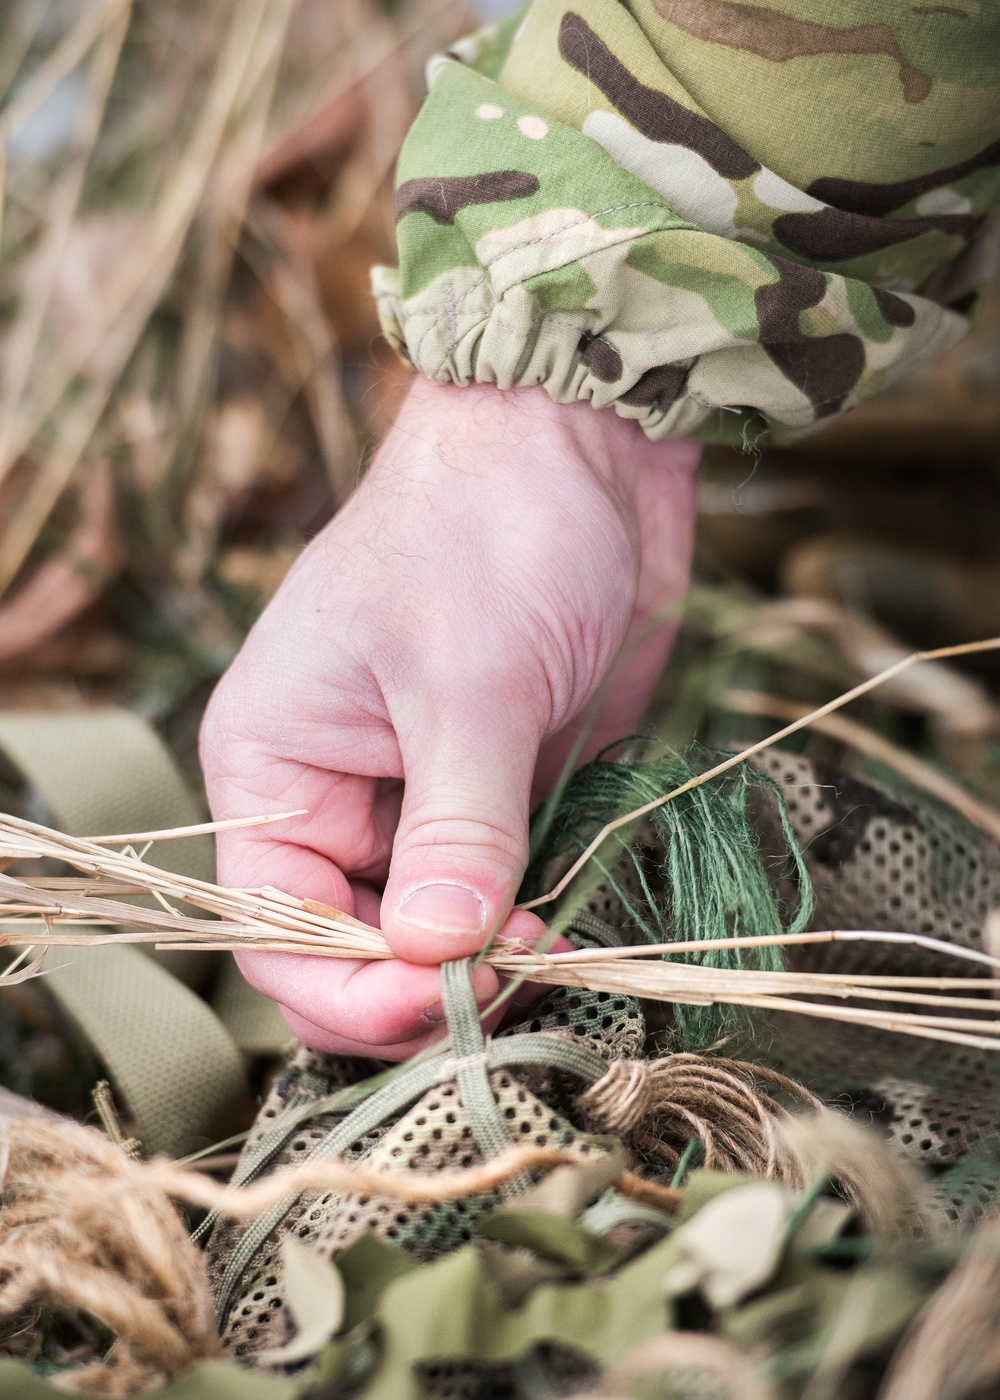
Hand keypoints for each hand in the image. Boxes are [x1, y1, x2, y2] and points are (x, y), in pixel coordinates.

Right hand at [200, 379, 697, 1057]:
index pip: (278, 927)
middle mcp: (332, 794)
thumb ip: (457, 831)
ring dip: (484, 968)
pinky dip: (529, 927)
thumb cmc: (490, 532)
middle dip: (424, 988)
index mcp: (274, 764)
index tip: (442, 1002)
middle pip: (353, 948)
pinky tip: (571, 930)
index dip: (351, 990)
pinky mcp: (497, 790)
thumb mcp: (469, 685)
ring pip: (431, 933)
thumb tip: (439, 958)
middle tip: (514, 985)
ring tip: (553, 957)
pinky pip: (499, 892)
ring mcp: (419, 798)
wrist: (581, 446)